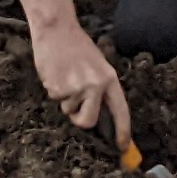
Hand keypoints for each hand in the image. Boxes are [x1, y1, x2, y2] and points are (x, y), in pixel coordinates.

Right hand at [30, 14, 132, 154]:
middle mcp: (96, 85)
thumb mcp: (97, 66)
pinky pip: (56, 99)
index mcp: (109, 79)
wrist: (57, 30)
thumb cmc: (77, 48)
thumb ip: (101, 89)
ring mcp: (76, 87)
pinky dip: (54, 90)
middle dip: (79, 119)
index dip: (123, 131)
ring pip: (68, 110)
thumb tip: (101, 118)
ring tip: (65, 76)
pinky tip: (56, 73)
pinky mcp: (58, 88)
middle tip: (74, 106)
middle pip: (89, 121)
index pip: (121, 111)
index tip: (123, 148)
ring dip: (64, 99)